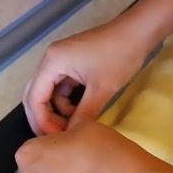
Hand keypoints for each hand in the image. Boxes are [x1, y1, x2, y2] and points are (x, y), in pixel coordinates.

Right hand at [22, 21, 152, 135]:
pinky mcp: (71, 63)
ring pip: (49, 93)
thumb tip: (72, 137)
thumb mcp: (101, 89)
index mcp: (52, 62)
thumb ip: (83, 114)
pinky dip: (67, 102)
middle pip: (36, 95)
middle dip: (44, 118)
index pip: (34, 98)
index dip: (41, 122)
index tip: (54, 140)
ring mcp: (60, 61)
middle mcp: (50, 60)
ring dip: (58, 111)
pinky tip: (79, 112)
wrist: (137, 32)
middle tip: (56, 139)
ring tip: (73, 126)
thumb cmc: (120, 56)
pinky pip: (61, 87)